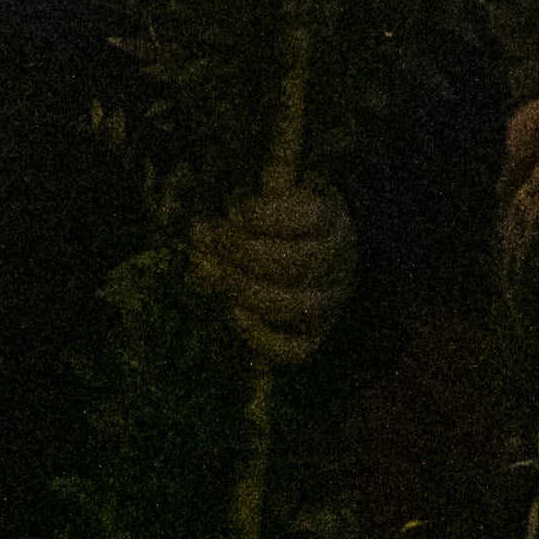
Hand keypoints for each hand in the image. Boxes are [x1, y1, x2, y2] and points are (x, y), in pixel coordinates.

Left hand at [195, 182, 359, 366]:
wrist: (322, 251)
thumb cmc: (283, 213)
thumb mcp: (276, 188)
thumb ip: (250, 192)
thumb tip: (204, 211)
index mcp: (330, 215)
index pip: (311, 216)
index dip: (269, 215)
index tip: (236, 208)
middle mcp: (338, 261)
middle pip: (295, 263)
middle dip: (239, 252)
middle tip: (200, 237)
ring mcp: (330, 301)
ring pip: (294, 305)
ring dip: (241, 289)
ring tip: (203, 270)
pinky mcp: (316, 334)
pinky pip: (296, 349)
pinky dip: (262, 337)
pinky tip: (232, 312)